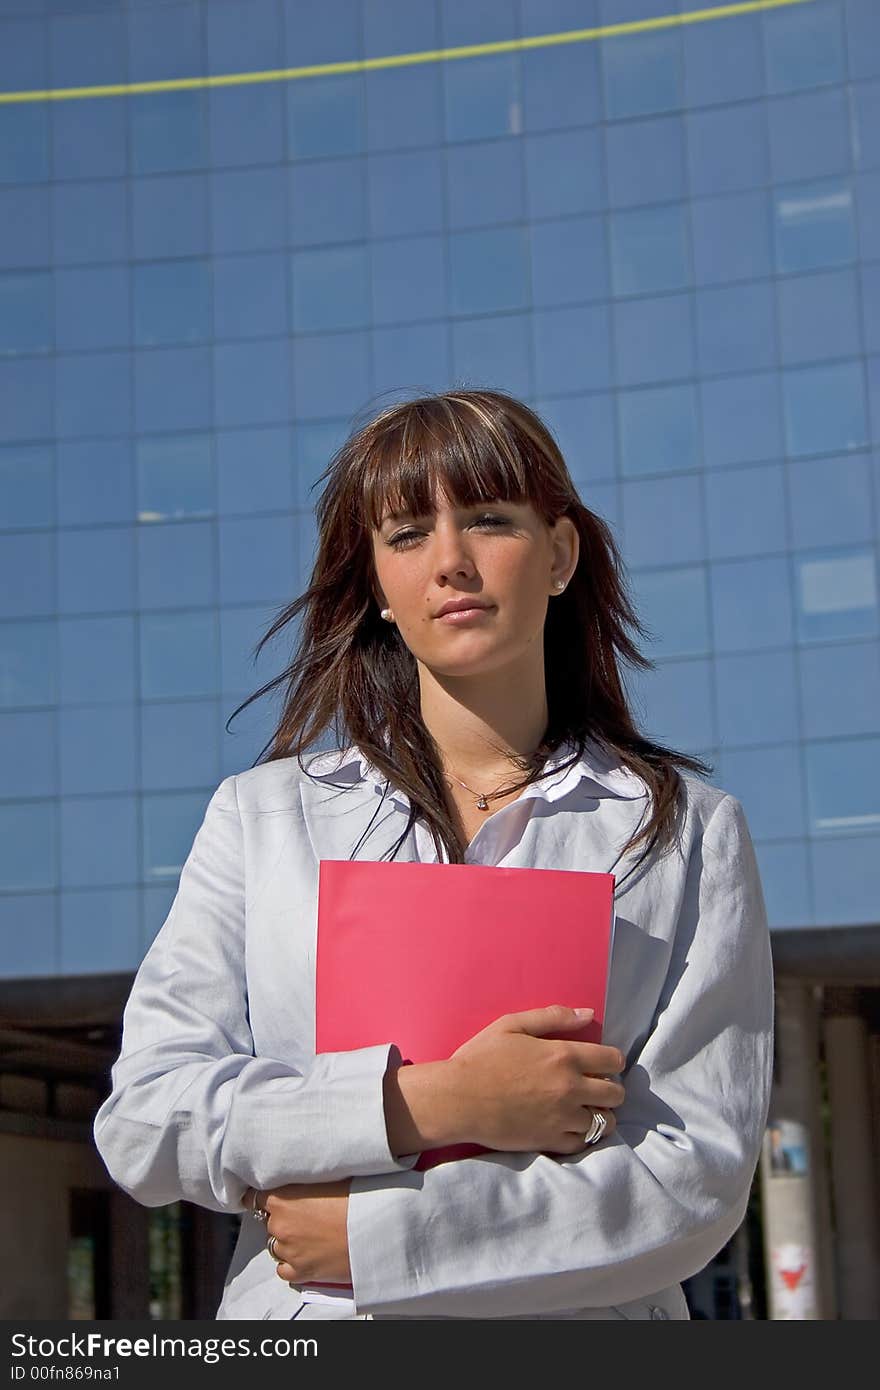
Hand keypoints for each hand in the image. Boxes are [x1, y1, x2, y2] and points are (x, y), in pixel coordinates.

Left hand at [243, 1180, 352, 1284]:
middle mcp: (279, 1226)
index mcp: (282, 1199)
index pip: (256, 1198)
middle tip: (307, 1216)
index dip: (263, 1198)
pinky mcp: (299, 1272)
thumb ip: (305, 1184)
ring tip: (312, 1236)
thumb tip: (302, 1183)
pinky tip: (307, 1255)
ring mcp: (288, 1251)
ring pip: (276, 1245)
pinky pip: (283, 1269)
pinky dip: (291, 1263)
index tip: (268, 1198)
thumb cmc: (356, 1199)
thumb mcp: (328, 1180)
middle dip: (284, 1219)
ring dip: (289, 1240)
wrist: (373, 1230)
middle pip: (270, 1222)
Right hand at [446, 1004, 625, 1155]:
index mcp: (563, 1056)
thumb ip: (552, 1017)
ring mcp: (563, 1118)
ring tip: (586, 1110)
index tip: (602, 1063)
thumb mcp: (512, 1025)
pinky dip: (583, 1136)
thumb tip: (587, 1014)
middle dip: (610, 1088)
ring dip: (600, 1114)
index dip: (612, 1061)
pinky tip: (571, 1126)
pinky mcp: (551, 1141)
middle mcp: (570, 1088)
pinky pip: (584, 1143)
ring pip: (605, 1122)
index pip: (612, 1060)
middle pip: (615, 1094)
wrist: (457, 1099)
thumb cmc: (481, 1058)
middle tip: (594, 1087)